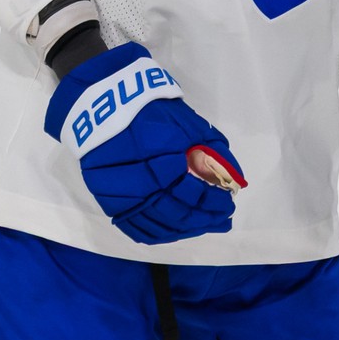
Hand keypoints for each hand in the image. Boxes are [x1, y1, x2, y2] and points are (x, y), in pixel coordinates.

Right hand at [44, 43, 246, 243]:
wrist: (105, 106)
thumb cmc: (153, 111)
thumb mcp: (188, 124)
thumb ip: (213, 152)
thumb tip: (232, 181)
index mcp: (160, 155)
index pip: (192, 191)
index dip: (213, 202)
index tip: (228, 203)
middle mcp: (138, 178)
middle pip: (176, 212)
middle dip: (204, 218)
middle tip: (221, 219)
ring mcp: (119, 193)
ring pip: (157, 224)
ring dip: (185, 229)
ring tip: (204, 225)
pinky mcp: (107, 200)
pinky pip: (135, 228)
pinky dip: (159, 233)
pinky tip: (177, 230)